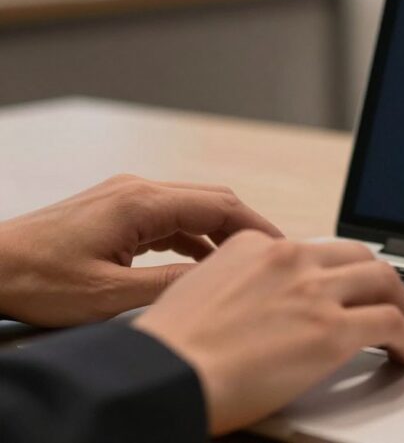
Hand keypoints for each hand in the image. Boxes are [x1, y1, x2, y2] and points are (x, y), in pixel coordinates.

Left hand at [0, 174, 281, 325]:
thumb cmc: (38, 280)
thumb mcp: (111, 295)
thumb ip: (172, 285)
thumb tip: (220, 281)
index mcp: (142, 202)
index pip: (221, 205)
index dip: (258, 226)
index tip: (284, 248)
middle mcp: (137, 189)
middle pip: (212, 199)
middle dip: (247, 227)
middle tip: (273, 257)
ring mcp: (125, 195)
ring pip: (192, 207)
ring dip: (220, 232)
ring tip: (244, 264)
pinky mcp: (115, 208)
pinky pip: (169, 216)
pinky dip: (193, 236)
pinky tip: (201, 261)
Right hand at [132, 231, 403, 434]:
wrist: (163, 376)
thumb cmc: (169, 350)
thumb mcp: (199, 291)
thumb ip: (239, 285)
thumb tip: (259, 304)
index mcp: (254, 246)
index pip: (314, 249)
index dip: (337, 271)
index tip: (345, 287)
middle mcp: (289, 258)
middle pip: (358, 256)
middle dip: (379, 279)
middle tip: (387, 301)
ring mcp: (314, 292)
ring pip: (384, 281)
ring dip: (402, 304)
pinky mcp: (332, 331)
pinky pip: (391, 324)